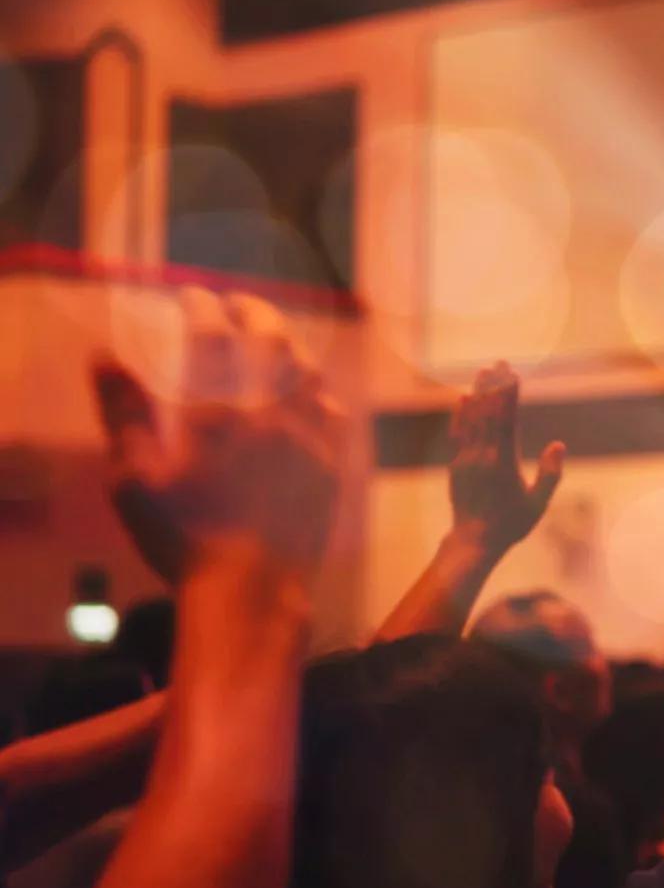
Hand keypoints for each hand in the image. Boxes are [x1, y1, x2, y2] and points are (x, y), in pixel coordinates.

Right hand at [91, 288, 344, 584]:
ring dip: (287, 345)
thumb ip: (122, 413)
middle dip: (253, 311)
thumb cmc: (181, 539)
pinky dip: (317, 390)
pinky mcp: (333, 465)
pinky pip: (334, 410)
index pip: (212, 334)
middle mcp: (271, 413)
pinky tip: (308, 392)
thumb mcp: (133, 478)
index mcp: (217, 411)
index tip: (192, 296)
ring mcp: (309, 438)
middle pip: (271, 338)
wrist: (251, 591)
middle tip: (236, 302)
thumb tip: (104, 357)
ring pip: (307, 370)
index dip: (201, 306)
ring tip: (270, 339)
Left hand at [448, 362, 564, 554]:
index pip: (506, 420)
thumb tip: (558, 445)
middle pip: (488, 413)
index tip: (514, 375)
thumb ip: (550, 474)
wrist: (474, 542)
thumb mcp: (538, 503)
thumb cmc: (511, 524)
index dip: (509, 395)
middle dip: (494, 385)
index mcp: (503, 462)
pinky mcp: (456, 465)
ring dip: (478, 393)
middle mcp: (482, 456)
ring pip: (472, 419)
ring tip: (483, 372)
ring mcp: (466, 459)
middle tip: (499, 362)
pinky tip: (463, 398)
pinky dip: (460, 414)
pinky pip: (458, 433)